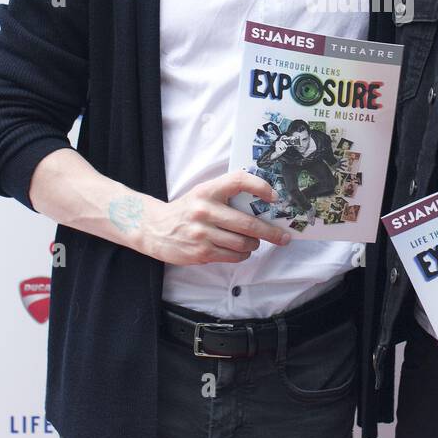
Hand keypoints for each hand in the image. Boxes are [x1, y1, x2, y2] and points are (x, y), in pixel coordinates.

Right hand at [113, 172, 288, 264]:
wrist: (154, 228)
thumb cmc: (187, 210)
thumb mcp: (203, 193)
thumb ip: (227, 194)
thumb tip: (263, 202)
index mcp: (208, 190)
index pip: (239, 180)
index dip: (260, 187)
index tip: (275, 197)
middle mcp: (205, 210)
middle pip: (248, 223)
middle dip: (271, 232)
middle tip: (283, 236)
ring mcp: (203, 233)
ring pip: (243, 243)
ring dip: (254, 244)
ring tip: (254, 242)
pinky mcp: (201, 252)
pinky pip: (233, 256)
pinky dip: (242, 255)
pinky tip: (240, 250)